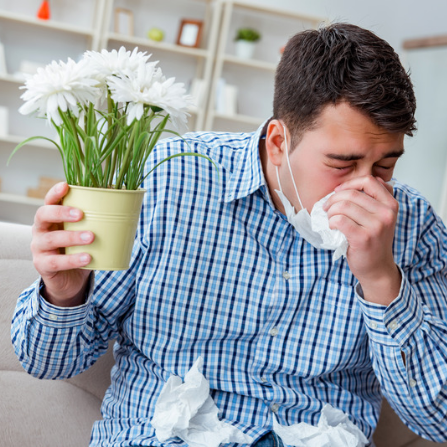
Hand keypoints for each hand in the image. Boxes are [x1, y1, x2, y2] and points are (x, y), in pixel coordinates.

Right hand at [31, 182, 93, 306]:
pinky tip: (87, 257)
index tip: (66, 185)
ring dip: (71, 237)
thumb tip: (119, 199)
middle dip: (61, 212)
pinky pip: (55, 262)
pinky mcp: (43, 266)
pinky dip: (72, 259)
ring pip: (50, 239)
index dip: (55, 192)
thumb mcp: (87, 232)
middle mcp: (42, 230)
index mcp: (52, 218)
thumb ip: (96, 219)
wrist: (70, 279)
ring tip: (90, 237)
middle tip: (81, 214)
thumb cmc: (80, 249)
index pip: (49, 201)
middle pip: (43, 215)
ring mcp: (39, 248)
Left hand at [323, 175, 400, 304]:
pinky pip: (339, 220)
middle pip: (352, 194)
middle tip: (327, 208)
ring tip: (330, 219)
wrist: (377, 268)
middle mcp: (386, 213)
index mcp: (391, 204)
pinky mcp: (363, 238)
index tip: (338, 192)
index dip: (349, 184)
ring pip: (343, 206)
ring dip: (330, 212)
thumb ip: (373, 199)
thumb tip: (352, 184)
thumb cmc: (374, 241)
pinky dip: (331, 222)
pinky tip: (332, 227)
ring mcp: (376, 226)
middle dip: (333, 199)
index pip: (368, 181)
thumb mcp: (380, 217)